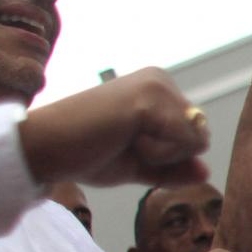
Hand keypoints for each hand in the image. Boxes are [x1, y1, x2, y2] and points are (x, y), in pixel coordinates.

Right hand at [19, 69, 209, 187]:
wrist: (45, 148)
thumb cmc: (84, 153)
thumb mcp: (138, 165)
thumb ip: (172, 168)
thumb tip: (206, 172)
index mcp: (157, 88)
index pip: (195, 136)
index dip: (166, 156)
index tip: (125, 144)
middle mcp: (160, 79)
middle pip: (201, 137)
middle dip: (167, 155)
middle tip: (122, 143)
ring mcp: (157, 85)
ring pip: (196, 141)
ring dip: (161, 154)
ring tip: (121, 139)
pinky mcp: (150, 100)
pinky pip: (183, 144)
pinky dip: (156, 154)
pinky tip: (123, 138)